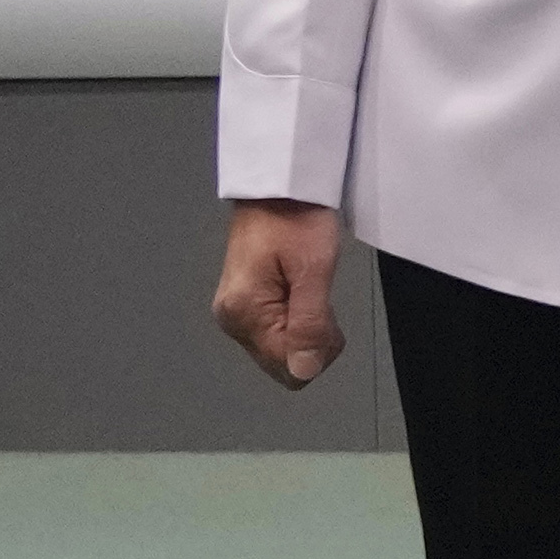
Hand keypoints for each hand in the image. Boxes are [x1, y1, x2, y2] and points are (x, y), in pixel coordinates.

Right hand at [212, 200, 346, 386]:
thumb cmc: (295, 217)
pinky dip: (298, 319)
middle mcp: (232, 319)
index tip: (327, 312)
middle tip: (319, 298)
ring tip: (309, 289)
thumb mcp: (315, 270)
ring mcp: (236, 313)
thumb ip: (311, 323)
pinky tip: (300, 292)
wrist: (280, 187)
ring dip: (307, 329)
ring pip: (283, 350)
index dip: (319, 348)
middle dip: (313, 342)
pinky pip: (277, 332)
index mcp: (244, 312)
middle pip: (283, 364)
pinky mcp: (245, 304)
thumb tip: (304, 370)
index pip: (288, 368)